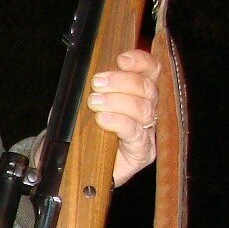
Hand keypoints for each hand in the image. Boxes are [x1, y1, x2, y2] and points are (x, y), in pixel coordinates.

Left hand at [89, 48, 160, 186]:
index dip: (140, 62)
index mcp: (137, 93)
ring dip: (117, 101)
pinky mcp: (142, 152)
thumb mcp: (81, 104)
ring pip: (144, 109)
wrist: (78, 168)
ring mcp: (147, 133)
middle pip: (148, 88)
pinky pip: (136, 133)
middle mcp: (147, 111)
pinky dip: (119, 122)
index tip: (121, 59)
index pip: (151, 71)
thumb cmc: (82, 132)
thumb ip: (89, 88)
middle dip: (121, 81)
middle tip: (97, 83)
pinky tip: (103, 119)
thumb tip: (86, 74)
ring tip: (95, 102)